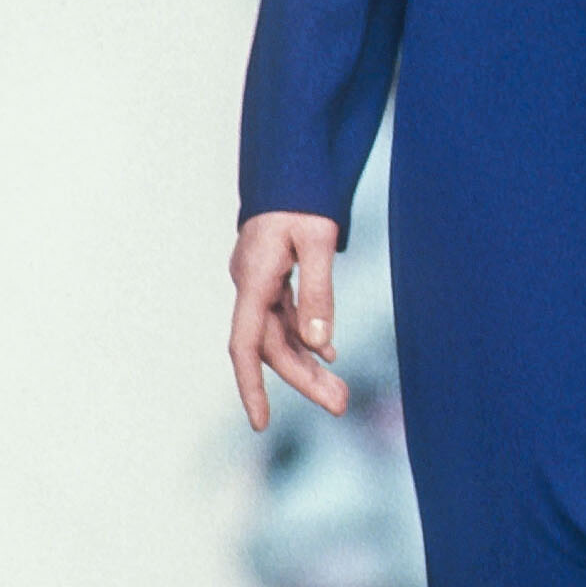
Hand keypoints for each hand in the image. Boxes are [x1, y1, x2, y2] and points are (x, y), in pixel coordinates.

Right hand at [229, 211, 347, 428]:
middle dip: (303, 380)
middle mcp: (250, 284)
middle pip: (271, 346)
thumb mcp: (318, 242)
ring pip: (279, 334)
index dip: (252, 386)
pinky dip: (307, 337)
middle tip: (341, 405)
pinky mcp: (272, 277)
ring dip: (308, 364)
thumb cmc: (303, 197)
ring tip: (340, 394)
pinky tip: (329, 356)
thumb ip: (319, 292)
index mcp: (254, 278)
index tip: (262, 423)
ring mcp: (260, 282)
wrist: (290, 163)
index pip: (245, 344)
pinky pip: (286, 316)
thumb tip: (319, 345)